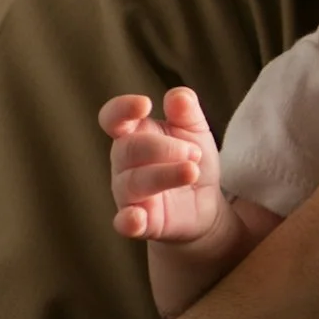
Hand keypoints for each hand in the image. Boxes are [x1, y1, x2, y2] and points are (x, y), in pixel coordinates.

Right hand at [101, 87, 226, 242]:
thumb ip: (187, 112)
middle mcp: (124, 163)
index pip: (113, 118)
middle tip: (194, 153)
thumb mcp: (196, 131)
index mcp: (133, 134)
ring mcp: (128, 195)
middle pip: (128, 149)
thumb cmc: (190, 160)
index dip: (122, 109)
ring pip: (133, 182)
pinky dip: (128, 221)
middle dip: (164, 147)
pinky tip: (138, 217)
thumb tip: (177, 96)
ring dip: (165, 175)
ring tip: (192, 171)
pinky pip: (125, 223)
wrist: (204, 204)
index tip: (145, 104)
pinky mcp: (140, 222)